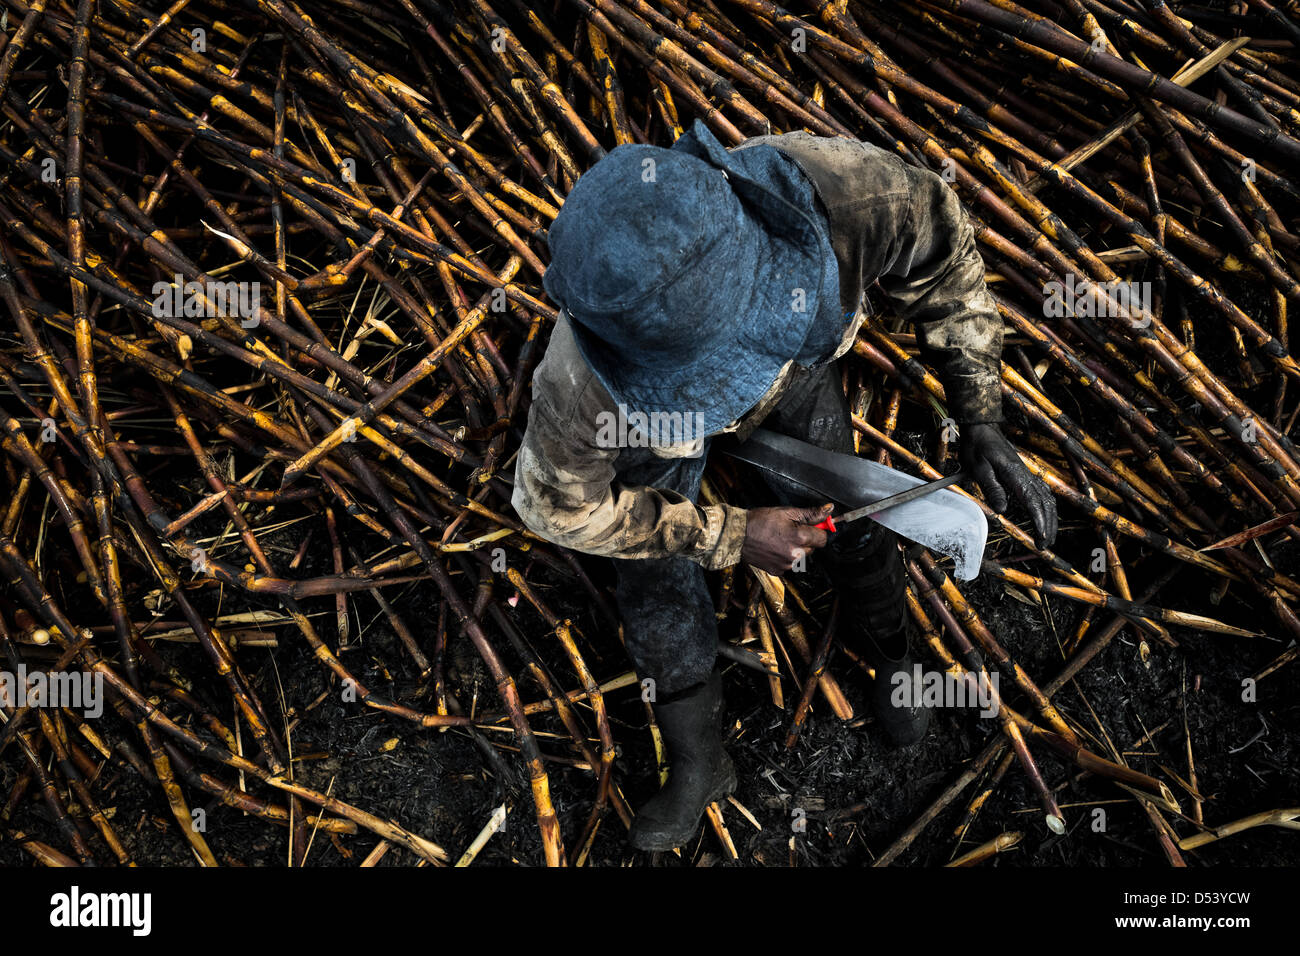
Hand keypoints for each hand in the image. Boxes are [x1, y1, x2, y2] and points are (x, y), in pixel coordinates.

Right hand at [741, 503, 832, 573]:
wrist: (738, 535)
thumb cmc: (760, 521)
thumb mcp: (787, 512)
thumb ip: (811, 513)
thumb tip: (829, 510)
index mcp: (800, 537)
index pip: (823, 538)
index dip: (817, 531)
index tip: (809, 526)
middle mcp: (795, 554)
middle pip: (812, 548)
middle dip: (805, 540)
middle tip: (789, 531)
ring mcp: (787, 565)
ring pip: (801, 557)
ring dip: (795, 549)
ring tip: (778, 539)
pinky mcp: (778, 571)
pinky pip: (789, 564)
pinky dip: (784, 557)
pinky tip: (773, 548)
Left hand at [960, 423, 1057, 549]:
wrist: (982, 430)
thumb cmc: (978, 448)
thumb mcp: (978, 468)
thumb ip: (992, 488)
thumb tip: (1003, 510)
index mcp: (1016, 475)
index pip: (1033, 503)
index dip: (1040, 522)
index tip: (1042, 538)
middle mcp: (1026, 476)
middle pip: (1045, 504)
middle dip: (1048, 526)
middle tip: (1044, 546)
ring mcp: (1027, 475)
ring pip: (1047, 499)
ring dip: (1050, 518)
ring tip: (1047, 536)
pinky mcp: (1024, 475)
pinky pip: (1042, 492)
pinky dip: (1047, 506)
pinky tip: (1046, 515)